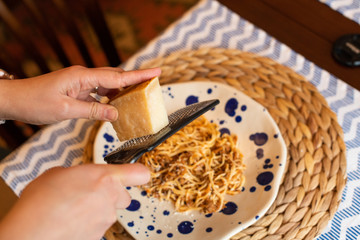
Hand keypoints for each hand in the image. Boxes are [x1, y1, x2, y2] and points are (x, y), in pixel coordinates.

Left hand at [0, 66, 160, 123]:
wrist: (16, 100)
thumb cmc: (36, 102)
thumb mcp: (66, 110)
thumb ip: (93, 110)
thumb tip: (116, 113)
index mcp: (82, 77)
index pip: (117, 76)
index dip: (139, 75)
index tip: (157, 72)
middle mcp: (84, 76)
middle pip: (116, 77)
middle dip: (135, 80)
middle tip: (153, 84)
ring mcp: (80, 83)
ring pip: (108, 85)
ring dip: (123, 91)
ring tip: (139, 97)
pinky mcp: (77, 90)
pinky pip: (99, 93)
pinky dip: (109, 99)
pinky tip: (116, 106)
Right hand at [0, 163, 149, 239]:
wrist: (31, 233)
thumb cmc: (41, 202)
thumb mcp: (58, 173)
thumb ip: (79, 174)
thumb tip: (79, 178)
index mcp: (104, 177)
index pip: (138, 173)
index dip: (138, 173)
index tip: (136, 174)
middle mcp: (110, 199)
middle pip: (123, 196)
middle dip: (111, 195)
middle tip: (90, 193)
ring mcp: (105, 219)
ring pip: (109, 212)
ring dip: (96, 209)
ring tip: (72, 208)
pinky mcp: (99, 236)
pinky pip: (98, 225)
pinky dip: (88, 223)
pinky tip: (70, 221)